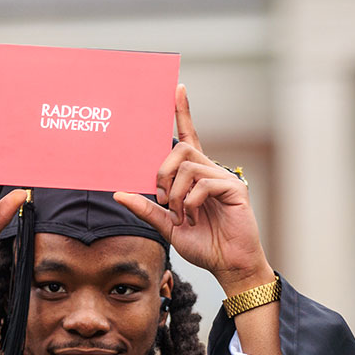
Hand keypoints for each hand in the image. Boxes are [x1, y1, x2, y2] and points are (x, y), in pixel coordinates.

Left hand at [114, 85, 273, 295]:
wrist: (229, 265)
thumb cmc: (204, 246)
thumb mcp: (167, 226)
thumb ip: (147, 209)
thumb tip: (119, 193)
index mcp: (195, 176)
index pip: (189, 137)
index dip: (183, 112)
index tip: (177, 88)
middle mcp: (210, 171)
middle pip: (180, 149)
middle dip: (162, 172)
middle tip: (162, 199)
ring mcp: (223, 178)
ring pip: (188, 165)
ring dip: (175, 193)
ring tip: (181, 215)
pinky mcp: (234, 189)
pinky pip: (203, 183)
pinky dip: (190, 203)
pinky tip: (194, 217)